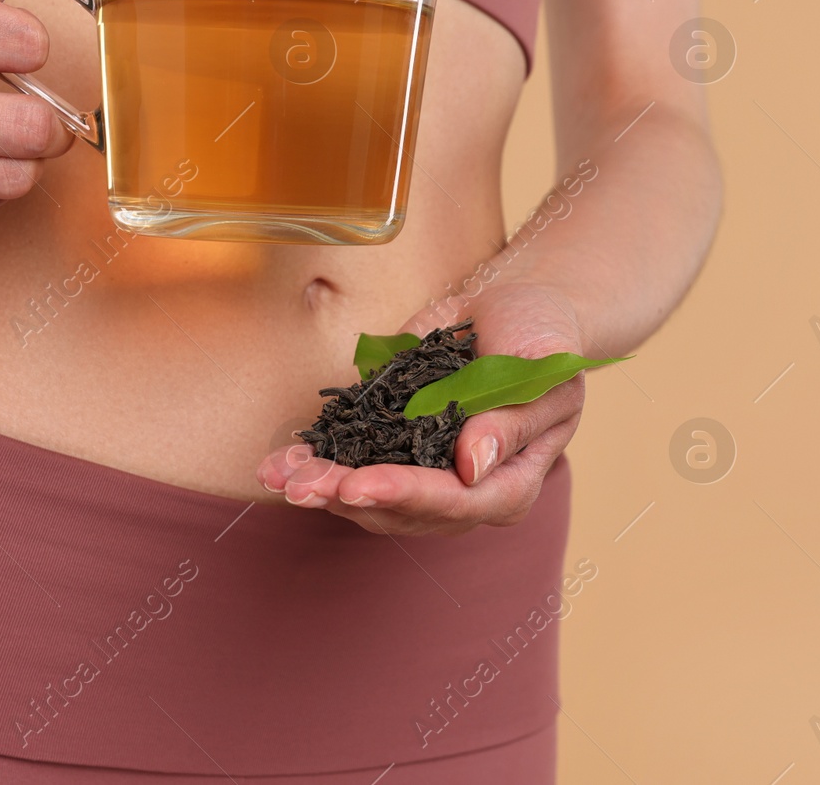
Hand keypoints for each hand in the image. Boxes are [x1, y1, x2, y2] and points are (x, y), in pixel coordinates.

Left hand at [256, 282, 588, 535]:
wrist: (512, 308)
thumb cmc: (541, 335)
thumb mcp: (543, 365)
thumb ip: (511, 418)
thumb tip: (473, 465)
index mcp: (511, 479)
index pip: (459, 501)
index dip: (407, 495)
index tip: (360, 485)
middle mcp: (464, 490)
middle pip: (404, 511)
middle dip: (349, 496)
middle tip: (305, 486)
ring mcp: (424, 474)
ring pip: (368, 499)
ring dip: (320, 487)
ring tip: (278, 474)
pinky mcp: (391, 449)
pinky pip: (348, 466)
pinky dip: (312, 465)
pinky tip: (276, 464)